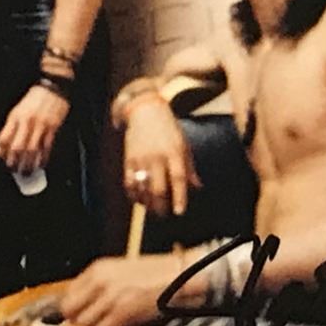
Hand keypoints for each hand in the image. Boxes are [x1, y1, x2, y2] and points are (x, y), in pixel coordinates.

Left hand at [0, 83, 68, 173]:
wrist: (53, 87)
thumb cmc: (35, 98)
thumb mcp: (18, 110)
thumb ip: (11, 125)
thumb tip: (3, 143)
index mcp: (16, 117)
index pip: (5, 138)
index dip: (2, 151)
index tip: (1, 158)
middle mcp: (27, 122)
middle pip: (17, 147)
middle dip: (14, 161)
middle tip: (14, 169)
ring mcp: (40, 125)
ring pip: (32, 150)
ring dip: (28, 163)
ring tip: (26, 171)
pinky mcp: (53, 128)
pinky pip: (47, 147)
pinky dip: (43, 158)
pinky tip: (41, 164)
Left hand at [58, 253, 183, 325]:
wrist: (179, 276)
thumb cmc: (154, 276)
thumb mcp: (119, 272)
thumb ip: (98, 286)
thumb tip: (83, 306)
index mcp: (97, 269)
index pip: (67, 294)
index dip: (72, 310)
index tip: (78, 317)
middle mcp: (99, 281)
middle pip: (70, 311)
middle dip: (78, 322)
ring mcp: (110, 297)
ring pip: (83, 324)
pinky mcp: (123, 312)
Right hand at [122, 96, 201, 216]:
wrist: (145, 110)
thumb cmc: (168, 129)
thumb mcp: (184, 145)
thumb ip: (189, 167)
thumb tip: (197, 187)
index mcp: (174, 153)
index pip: (178, 179)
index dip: (179, 197)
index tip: (179, 212)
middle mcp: (156, 156)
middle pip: (158, 188)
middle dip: (161, 206)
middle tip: (164, 214)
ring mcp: (141, 158)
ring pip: (142, 188)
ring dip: (147, 203)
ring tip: (152, 209)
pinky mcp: (128, 158)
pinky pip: (129, 182)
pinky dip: (133, 193)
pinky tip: (138, 200)